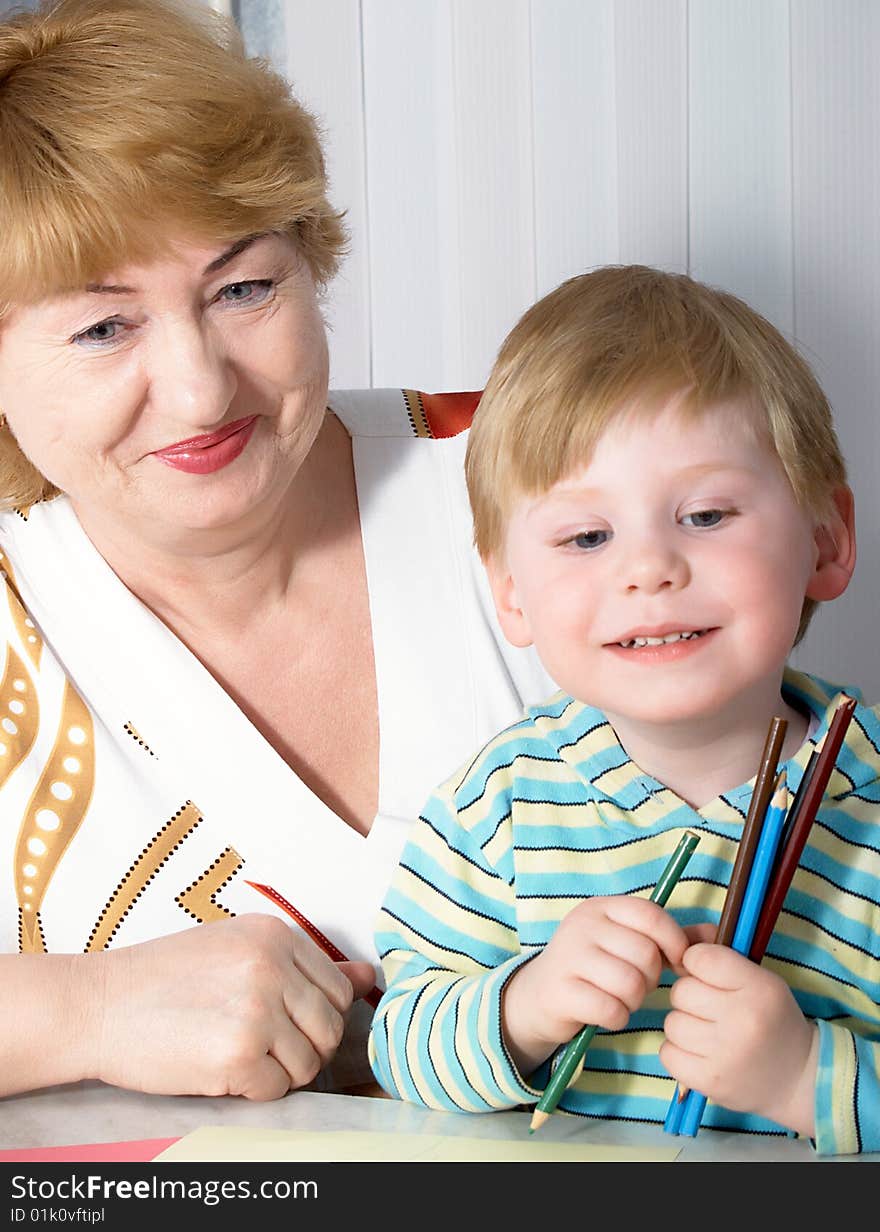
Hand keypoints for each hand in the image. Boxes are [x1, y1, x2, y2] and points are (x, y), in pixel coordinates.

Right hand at [86, 914, 377, 1099]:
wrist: (100, 1004)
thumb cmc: (165, 978)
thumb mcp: (237, 951)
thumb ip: (306, 966)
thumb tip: (369, 977)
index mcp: (276, 935)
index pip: (337, 988)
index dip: (314, 1014)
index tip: (283, 1021)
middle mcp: (272, 967)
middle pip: (330, 1027)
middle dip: (304, 1046)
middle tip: (262, 1045)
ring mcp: (257, 1010)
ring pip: (309, 1063)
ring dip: (280, 1071)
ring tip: (239, 1054)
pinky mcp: (238, 1055)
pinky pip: (277, 1090)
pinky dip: (255, 1090)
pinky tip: (222, 1069)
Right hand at [501, 896, 690, 1078]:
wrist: (539, 995)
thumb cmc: (594, 968)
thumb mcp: (626, 943)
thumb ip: (668, 938)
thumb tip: (715, 934)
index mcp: (601, 907)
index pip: (650, 915)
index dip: (672, 940)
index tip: (674, 962)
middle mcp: (582, 925)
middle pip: (644, 953)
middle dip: (650, 978)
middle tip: (637, 984)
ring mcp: (567, 956)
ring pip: (629, 983)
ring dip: (634, 1000)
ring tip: (623, 998)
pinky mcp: (560, 991)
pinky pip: (610, 1009)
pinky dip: (617, 1017)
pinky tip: (608, 1013)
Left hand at [661, 942, 818, 1135]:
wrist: (798, 1077)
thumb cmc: (771, 1018)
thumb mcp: (758, 977)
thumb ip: (717, 950)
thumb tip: (677, 939)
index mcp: (759, 988)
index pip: (701, 958)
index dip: (696, 962)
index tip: (707, 974)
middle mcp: (743, 1020)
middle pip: (681, 991)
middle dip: (691, 996)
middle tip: (712, 1008)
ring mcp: (725, 1054)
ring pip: (672, 1022)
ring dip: (684, 1025)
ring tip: (709, 1032)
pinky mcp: (710, 1082)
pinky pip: (668, 1053)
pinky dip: (678, 1052)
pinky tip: (701, 1053)